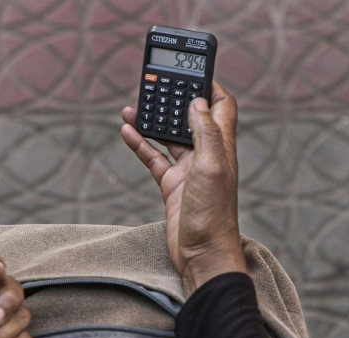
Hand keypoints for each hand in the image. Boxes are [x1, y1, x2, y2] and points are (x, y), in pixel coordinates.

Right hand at [121, 80, 246, 295]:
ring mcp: (188, 170)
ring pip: (168, 137)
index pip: (221, 107)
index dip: (210, 88)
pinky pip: (154, 158)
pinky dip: (141, 145)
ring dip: (152, 121)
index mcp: (221, 147)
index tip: (193, 73)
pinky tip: (127, 132)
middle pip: (190, 118)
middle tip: (155, 86)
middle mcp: (206, 155)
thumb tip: (197, 102)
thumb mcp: (211, 167)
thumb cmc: (212, 214)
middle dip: (174, 101)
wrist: (203, 253)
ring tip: (132, 106)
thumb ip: (205, 133)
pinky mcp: (172, 185)